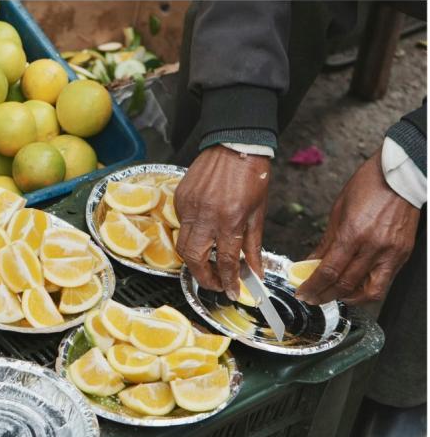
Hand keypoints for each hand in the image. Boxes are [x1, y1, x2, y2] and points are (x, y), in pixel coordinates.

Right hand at [174, 145, 270, 298]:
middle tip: (215, 283)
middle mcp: (206, 215)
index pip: (225, 260)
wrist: (234, 145)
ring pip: (182, 245)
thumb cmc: (251, 175)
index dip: (228, 281)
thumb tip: (255, 271)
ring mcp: (188, 207)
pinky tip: (202, 233)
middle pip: (194, 258)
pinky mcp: (179, 199)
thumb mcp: (258, 213)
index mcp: (230, 219)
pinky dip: (190, 235)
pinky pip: (181, 225)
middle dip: (203, 277)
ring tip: (207, 264)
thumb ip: (253, 245)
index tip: (232, 291)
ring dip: (193, 259)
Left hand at [297, 148, 419, 304]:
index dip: (312, 287)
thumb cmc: (368, 186)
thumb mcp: (337, 212)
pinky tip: (355, 287)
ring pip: (369, 291)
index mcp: (353, 234)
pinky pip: (385, 282)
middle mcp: (373, 247)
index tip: (303, 292)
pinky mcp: (402, 254)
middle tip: (312, 297)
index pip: (328, 272)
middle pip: (345, 285)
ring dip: (348, 298)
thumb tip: (310, 263)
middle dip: (324, 296)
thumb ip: (325, 243)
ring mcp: (391, 253)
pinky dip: (367, 290)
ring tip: (333, 296)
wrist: (400, 176)